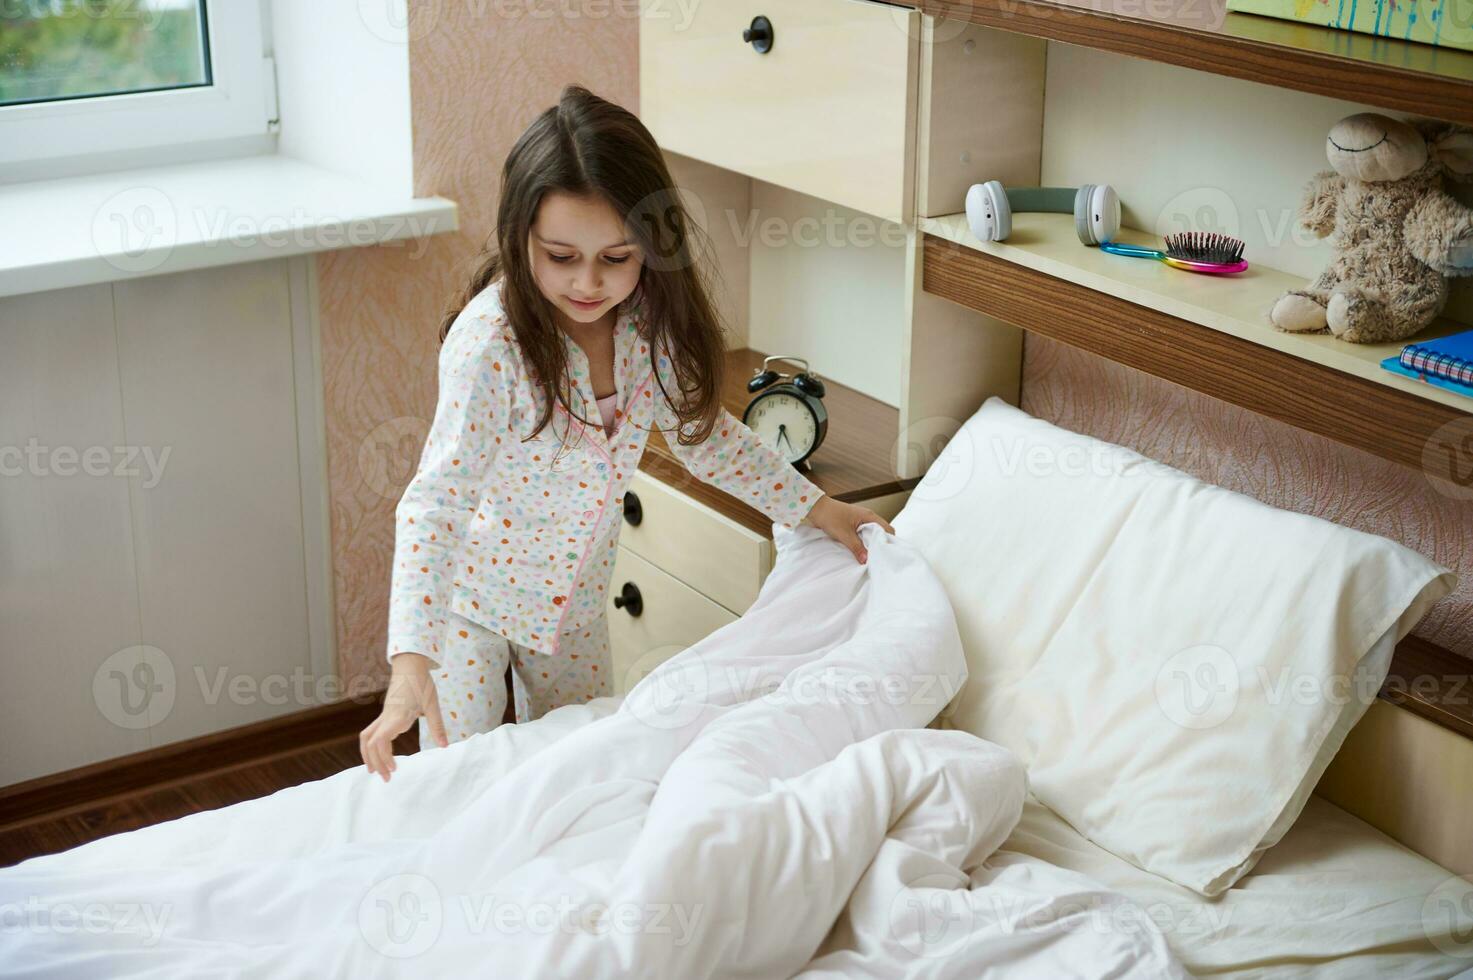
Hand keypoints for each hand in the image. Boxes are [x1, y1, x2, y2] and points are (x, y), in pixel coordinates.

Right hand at [360, 653, 447, 782]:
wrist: (410, 665)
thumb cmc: (422, 683)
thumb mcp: (433, 705)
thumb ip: (438, 726)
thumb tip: (444, 746)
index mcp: (397, 716)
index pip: (380, 741)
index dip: (383, 757)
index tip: (394, 769)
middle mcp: (386, 717)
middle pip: (369, 743)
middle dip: (374, 763)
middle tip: (386, 779)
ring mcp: (383, 716)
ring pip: (366, 738)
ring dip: (369, 756)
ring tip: (376, 771)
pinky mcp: (385, 714)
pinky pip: (372, 733)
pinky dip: (372, 747)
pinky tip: (380, 756)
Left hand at [802, 495, 894, 563]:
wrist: (816, 508)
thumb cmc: (830, 516)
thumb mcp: (844, 535)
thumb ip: (857, 547)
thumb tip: (866, 560)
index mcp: (869, 516)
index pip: (887, 529)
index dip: (888, 542)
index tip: (885, 554)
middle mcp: (867, 517)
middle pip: (881, 532)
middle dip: (879, 544)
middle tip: (877, 557)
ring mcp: (860, 520)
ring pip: (871, 534)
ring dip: (870, 544)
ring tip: (869, 556)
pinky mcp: (853, 524)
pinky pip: (863, 534)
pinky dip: (863, 541)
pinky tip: (860, 550)